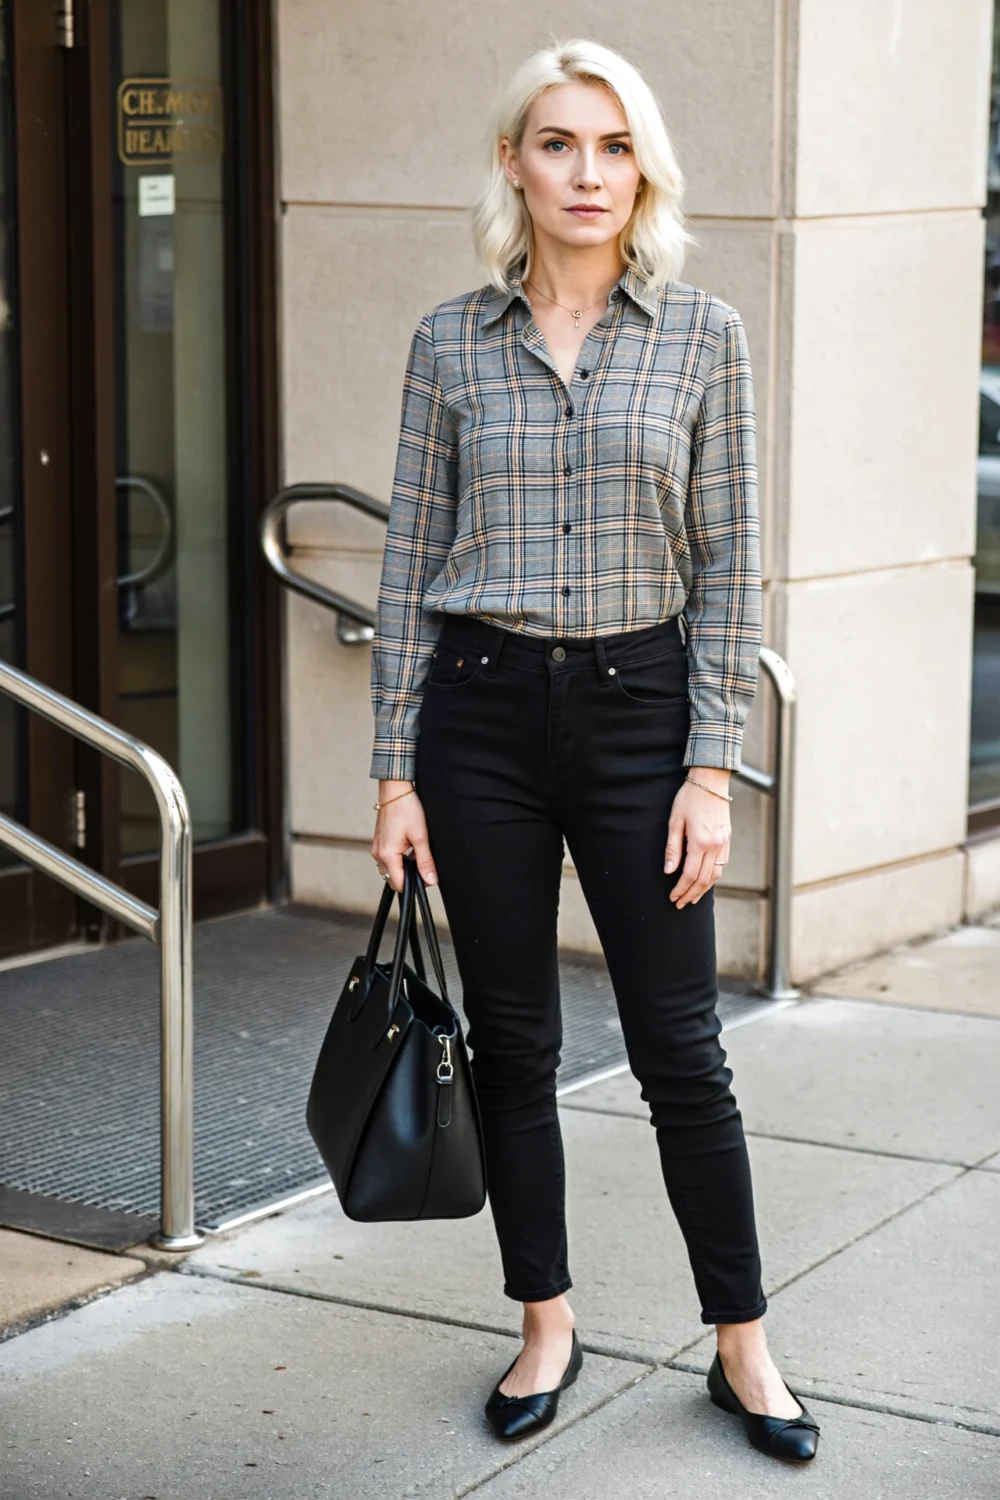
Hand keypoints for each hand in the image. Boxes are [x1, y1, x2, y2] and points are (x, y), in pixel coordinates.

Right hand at [371, 780, 438, 892]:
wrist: (396, 789)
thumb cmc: (406, 808)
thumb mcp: (421, 837)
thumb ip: (425, 861)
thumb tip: (430, 880)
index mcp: (387, 855)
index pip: (398, 884)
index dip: (414, 885)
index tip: (427, 877)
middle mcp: (378, 854)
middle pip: (394, 878)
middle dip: (409, 877)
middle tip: (424, 864)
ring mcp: (377, 848)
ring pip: (391, 869)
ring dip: (404, 867)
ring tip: (417, 851)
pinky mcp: (379, 842)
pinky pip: (389, 859)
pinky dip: (400, 858)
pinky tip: (410, 846)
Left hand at [664, 773, 730, 907]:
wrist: (711, 781)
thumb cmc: (689, 798)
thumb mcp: (675, 821)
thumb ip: (673, 848)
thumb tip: (669, 870)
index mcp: (700, 842)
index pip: (690, 874)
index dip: (681, 889)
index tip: (673, 897)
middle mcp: (715, 845)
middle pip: (704, 879)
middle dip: (691, 894)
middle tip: (680, 904)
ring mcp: (724, 843)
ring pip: (716, 874)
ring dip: (704, 889)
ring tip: (693, 898)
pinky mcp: (727, 839)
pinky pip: (722, 864)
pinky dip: (713, 877)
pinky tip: (705, 882)